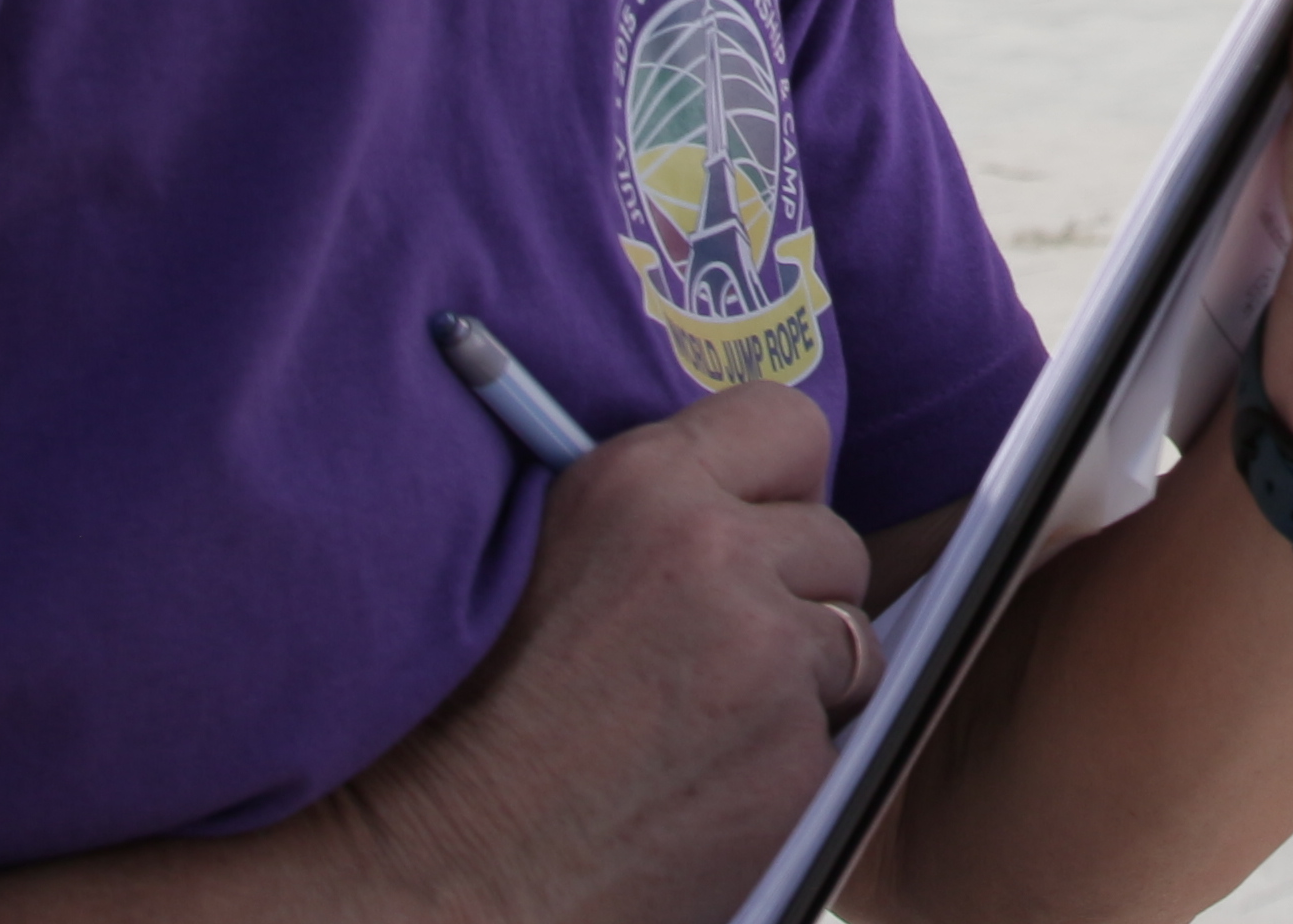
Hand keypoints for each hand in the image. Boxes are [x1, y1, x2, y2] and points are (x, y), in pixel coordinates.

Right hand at [316, 386, 873, 923]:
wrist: (442, 870)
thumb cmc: (463, 721)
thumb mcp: (538, 553)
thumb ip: (646, 505)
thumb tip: (729, 476)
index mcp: (643, 484)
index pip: (789, 422)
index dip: (779, 484)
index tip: (755, 526)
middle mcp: (715, 551)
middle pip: (834, 541)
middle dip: (796, 593)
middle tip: (715, 653)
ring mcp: (765, 656)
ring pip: (850, 642)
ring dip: (802, 681)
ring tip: (704, 725)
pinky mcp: (796, 757)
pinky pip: (836, 739)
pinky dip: (789, 764)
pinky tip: (708, 788)